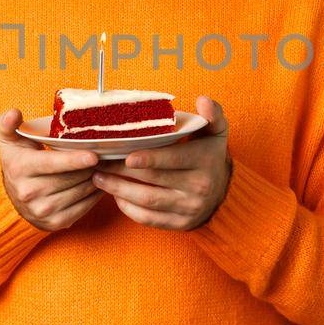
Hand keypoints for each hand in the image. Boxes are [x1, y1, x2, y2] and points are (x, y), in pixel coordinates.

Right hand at [0, 108, 103, 231]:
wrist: (13, 199)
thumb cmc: (17, 162)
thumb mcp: (10, 141)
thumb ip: (9, 124)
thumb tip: (14, 112)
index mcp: (20, 168)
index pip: (52, 164)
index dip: (74, 160)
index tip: (94, 156)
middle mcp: (29, 192)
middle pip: (71, 178)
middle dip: (91, 167)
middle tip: (105, 155)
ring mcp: (42, 210)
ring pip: (80, 192)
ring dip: (96, 179)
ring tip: (103, 167)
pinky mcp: (55, 223)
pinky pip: (84, 208)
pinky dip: (95, 195)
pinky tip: (99, 183)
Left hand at [90, 95, 231, 231]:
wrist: (224, 193)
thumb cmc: (209, 155)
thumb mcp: (216, 132)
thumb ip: (212, 114)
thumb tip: (202, 100)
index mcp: (204, 161)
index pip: (173, 159)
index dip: (149, 158)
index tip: (126, 156)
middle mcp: (199, 187)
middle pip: (154, 179)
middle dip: (122, 171)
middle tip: (100, 162)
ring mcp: (189, 208)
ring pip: (148, 201)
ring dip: (119, 190)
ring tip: (99, 178)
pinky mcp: (180, 224)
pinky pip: (149, 218)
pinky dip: (129, 209)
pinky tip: (115, 196)